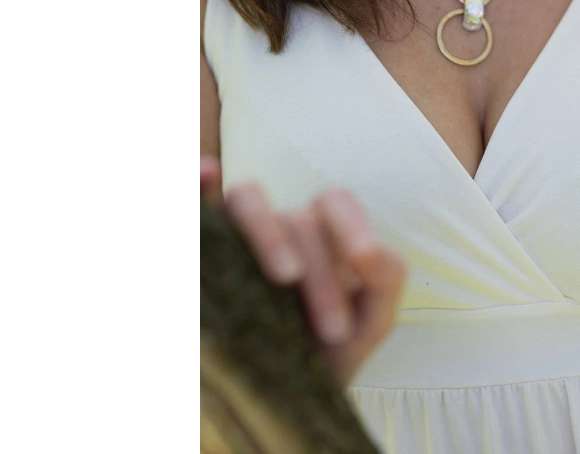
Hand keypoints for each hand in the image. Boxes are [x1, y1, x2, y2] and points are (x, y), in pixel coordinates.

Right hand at [202, 159, 405, 385]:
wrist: (280, 407)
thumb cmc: (324, 358)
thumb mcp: (367, 324)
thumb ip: (386, 280)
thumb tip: (370, 251)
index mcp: (322, 235)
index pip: (335, 201)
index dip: (351, 223)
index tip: (364, 262)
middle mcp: (279, 227)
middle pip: (299, 219)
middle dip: (324, 274)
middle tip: (332, 332)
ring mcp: (235, 236)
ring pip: (247, 198)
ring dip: (270, 233)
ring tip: (287, 278)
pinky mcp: (200, 252)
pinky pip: (194, 206)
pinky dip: (195, 186)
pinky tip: (206, 173)